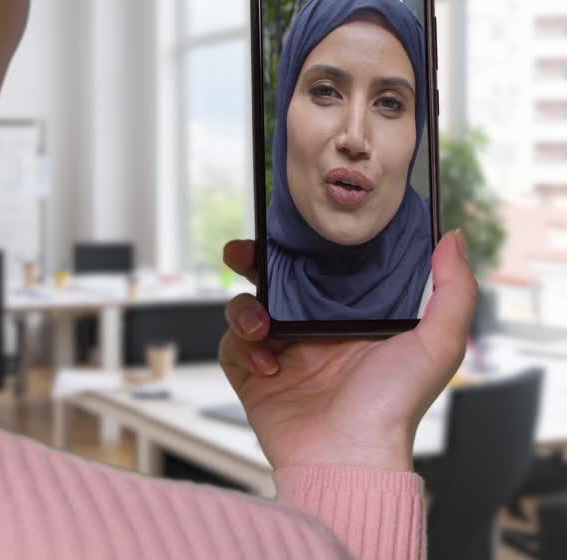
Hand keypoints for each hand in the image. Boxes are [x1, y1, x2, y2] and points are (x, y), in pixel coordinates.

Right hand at [218, 230, 476, 471]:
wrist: (347, 458)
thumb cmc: (393, 408)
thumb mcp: (437, 344)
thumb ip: (453, 289)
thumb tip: (452, 237)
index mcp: (351, 318)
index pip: (319, 267)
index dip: (302, 245)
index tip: (291, 226)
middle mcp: (313, 332)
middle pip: (271, 280)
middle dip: (252, 261)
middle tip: (242, 252)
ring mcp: (281, 354)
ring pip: (245, 309)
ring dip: (244, 308)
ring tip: (261, 325)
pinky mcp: (253, 378)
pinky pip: (231, 347)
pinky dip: (242, 348)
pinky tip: (267, 364)